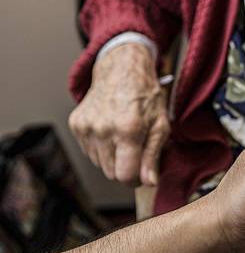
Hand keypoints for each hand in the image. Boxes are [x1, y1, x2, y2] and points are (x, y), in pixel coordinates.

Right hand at [68, 43, 168, 185]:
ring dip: (113, 158)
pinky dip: (101, 148)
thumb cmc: (145, 97)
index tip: (141, 174)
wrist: (121, 70)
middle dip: (125, 168)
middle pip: (111, 173)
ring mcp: (86, 126)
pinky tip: (111, 131)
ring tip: (124, 138)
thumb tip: (149, 182)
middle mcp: (103, 129)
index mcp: (128, 129)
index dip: (135, 180)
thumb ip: (153, 156)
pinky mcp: (76, 124)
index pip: (124, 176)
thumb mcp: (160, 125)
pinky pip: (89, 152)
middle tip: (136, 150)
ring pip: (100, 165)